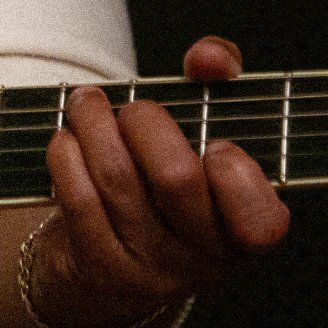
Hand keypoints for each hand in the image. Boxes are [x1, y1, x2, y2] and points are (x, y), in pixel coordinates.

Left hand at [32, 35, 290, 327]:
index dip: (235, 172)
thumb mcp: (203, 139)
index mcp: (247, 234)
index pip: (260, 220)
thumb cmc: (166, 183)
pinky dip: (67, 152)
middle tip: (132, 109)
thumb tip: (211, 58)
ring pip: (117, 178)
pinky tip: (68, 138)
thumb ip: (218, 85)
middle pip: (174, 178)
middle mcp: (204, 260)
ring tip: (86, 103)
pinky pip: (78, 196)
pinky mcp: (99, 266)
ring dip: (93, 123)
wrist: (114, 260)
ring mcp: (150, 269)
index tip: (215, 144)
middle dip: (144, 122)